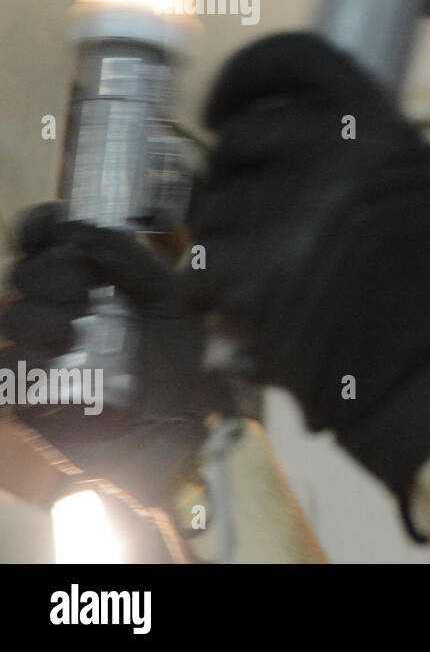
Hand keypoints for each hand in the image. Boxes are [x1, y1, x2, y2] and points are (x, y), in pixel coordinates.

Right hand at [0, 203, 225, 510]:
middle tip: (80, 292)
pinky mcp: (31, 395)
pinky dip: (24, 364)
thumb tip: (85, 231)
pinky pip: (6, 372)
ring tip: (70, 333)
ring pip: (10, 317)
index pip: (45, 239)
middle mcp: (59, 307)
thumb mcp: (173, 301)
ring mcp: (41, 350)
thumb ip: (134, 263)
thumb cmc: (182, 358)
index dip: (41, 226)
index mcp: (91, 278)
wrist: (189, 424)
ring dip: (36, 317)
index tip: (56, 228)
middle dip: (46, 274)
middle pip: (23, 274)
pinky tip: (54, 364)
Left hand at [183, 33, 429, 512]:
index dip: (247, 75)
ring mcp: (294, 212)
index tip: (226, 104)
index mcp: (381, 127)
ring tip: (261, 279)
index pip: (295, 59)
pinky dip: (208, 294)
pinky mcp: (256, 274)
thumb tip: (274, 134)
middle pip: (239, 140)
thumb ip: (358, 154)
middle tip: (251, 221)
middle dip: (233, 181)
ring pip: (211, 206)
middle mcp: (337, 155)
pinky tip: (235, 313)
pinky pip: (198, 267)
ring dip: (223, 242)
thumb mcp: (417, 192)